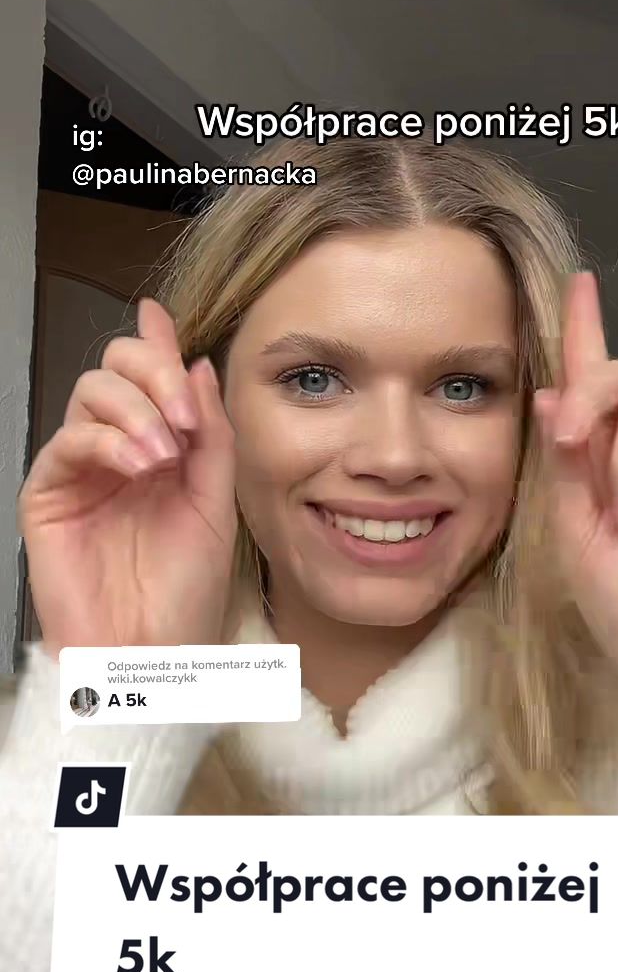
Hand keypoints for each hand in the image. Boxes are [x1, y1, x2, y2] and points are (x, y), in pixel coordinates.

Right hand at [19, 300, 237, 658]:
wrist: (153, 654)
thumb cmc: (185, 593)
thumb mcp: (215, 504)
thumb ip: (210, 433)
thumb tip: (196, 361)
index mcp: (160, 450)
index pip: (150, 379)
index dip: (156, 343)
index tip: (162, 317)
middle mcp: (118, 451)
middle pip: (116, 370)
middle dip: (154, 374)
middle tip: (185, 415)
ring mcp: (81, 471)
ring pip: (92, 393)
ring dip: (136, 410)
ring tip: (165, 456)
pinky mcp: (48, 495)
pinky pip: (68, 440)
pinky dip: (109, 442)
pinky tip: (141, 467)